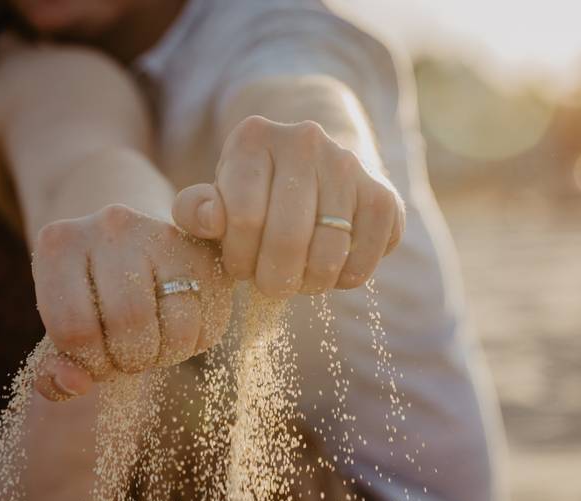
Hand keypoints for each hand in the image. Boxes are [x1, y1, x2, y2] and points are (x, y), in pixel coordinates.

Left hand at [30, 204, 231, 400]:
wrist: (134, 249)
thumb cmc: (92, 299)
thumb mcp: (63, 328)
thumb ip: (53, 368)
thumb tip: (75, 386)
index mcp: (60, 243)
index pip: (73, 327)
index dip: (88, 362)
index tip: (96, 361)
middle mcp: (112, 226)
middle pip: (128, 323)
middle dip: (129, 361)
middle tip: (127, 359)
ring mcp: (165, 235)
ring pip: (175, 329)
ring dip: (163, 357)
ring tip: (152, 349)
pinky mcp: (207, 256)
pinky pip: (208, 327)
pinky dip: (191, 346)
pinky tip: (175, 332)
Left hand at [171, 116, 404, 297]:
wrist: (317, 168)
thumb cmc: (255, 195)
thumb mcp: (217, 197)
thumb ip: (196, 210)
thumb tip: (213, 220)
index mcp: (253, 137)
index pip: (242, 218)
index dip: (238, 258)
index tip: (240, 266)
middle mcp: (305, 140)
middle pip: (287, 238)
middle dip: (273, 279)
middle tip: (270, 284)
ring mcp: (349, 164)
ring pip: (328, 255)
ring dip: (309, 283)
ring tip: (299, 277)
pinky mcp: (383, 195)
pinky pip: (363, 261)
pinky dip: (345, 279)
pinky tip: (331, 268)